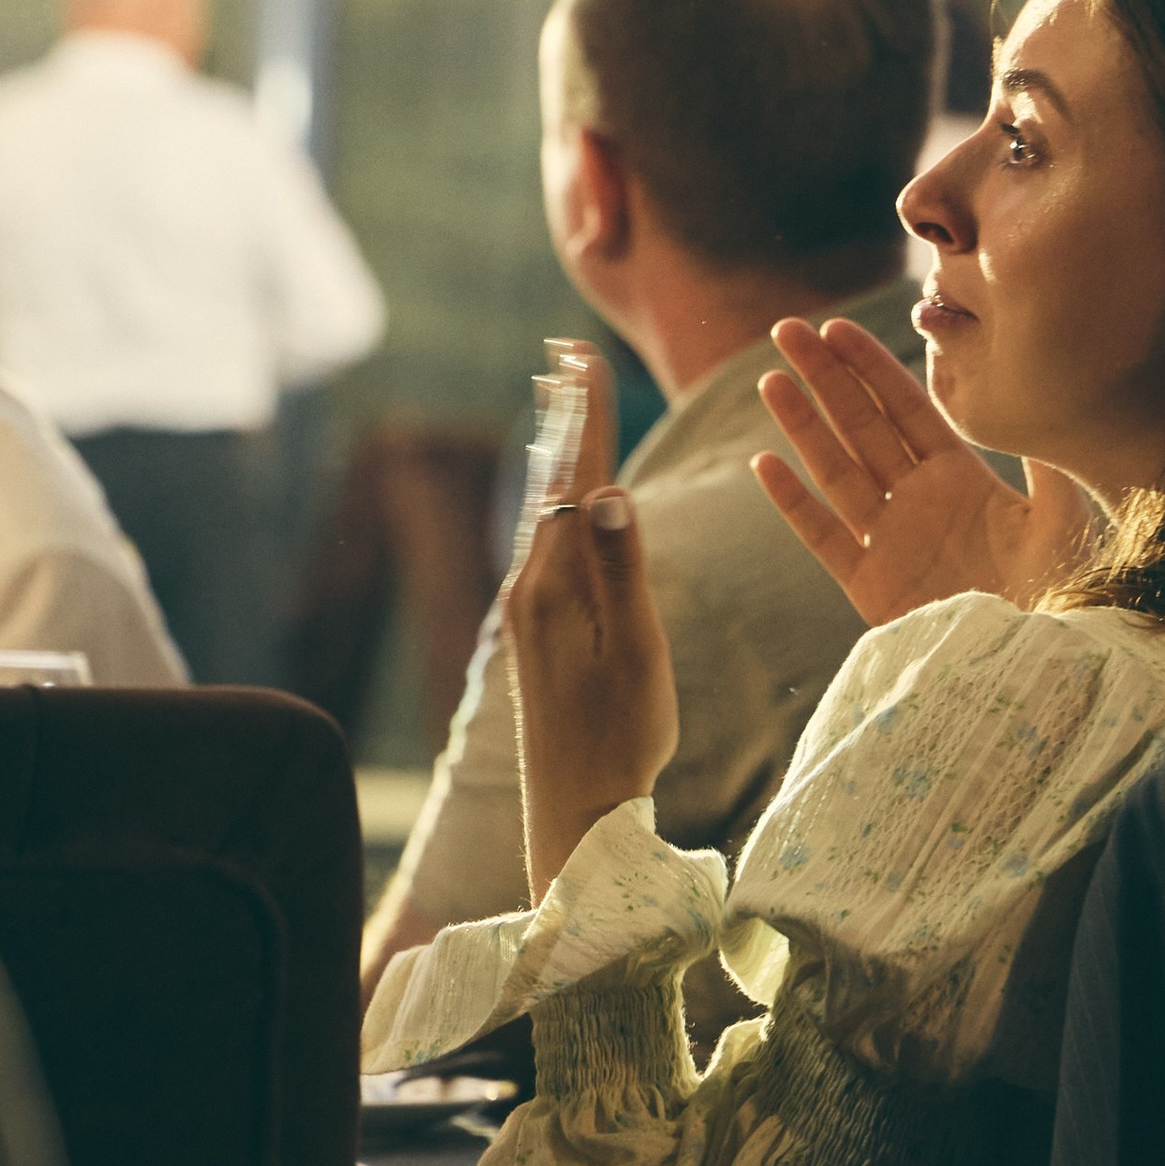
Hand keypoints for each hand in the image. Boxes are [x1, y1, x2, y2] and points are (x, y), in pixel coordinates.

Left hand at [502, 340, 679, 897]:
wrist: (574, 815)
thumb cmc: (620, 738)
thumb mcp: (636, 652)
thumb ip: (622, 569)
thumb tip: (608, 489)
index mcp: (554, 586)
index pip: (575, 478)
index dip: (585, 413)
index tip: (581, 352)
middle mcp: (529, 589)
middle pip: (550, 481)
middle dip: (563, 414)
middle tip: (561, 351)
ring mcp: (528, 610)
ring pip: (544, 509)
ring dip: (555, 449)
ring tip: (555, 398)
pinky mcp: (535, 631)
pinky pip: (544, 541)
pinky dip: (554, 496)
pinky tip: (557, 493)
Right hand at [752, 317, 1097, 624]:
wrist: (1044, 662)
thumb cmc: (1066, 591)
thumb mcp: (1064, 518)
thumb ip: (1048, 463)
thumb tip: (1040, 398)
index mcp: (962, 479)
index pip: (907, 410)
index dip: (872, 368)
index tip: (839, 329)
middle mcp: (919, 502)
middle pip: (862, 427)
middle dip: (825, 378)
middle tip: (788, 330)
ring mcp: (891, 542)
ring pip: (836, 471)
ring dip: (804, 425)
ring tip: (771, 379)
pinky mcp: (872, 587)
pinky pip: (825, 537)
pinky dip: (794, 503)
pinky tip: (765, 463)